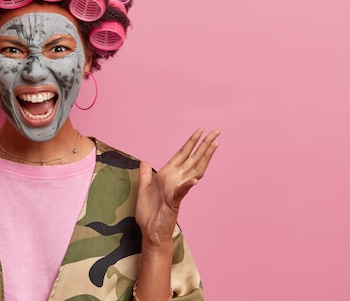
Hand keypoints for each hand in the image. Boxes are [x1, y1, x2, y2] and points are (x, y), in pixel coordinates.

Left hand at [135, 128, 219, 249]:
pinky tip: (194, 180)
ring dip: (203, 158)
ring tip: (214, 145)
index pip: (183, 154)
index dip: (191, 142)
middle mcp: (176, 180)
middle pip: (194, 159)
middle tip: (217, 131)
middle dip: (205, 145)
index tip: (201, 130)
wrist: (150, 231)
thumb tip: (144, 161)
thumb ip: (145, 174)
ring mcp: (177, 190)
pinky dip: (187, 186)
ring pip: (194, 171)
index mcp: (169, 175)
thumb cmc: (149, 212)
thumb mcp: (143, 188)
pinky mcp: (174, 202)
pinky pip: (181, 192)